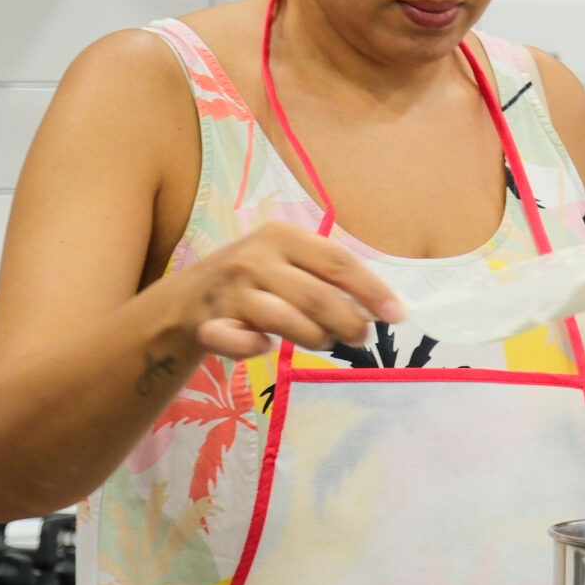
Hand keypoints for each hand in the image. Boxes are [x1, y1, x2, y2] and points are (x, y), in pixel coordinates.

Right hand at [177, 221, 404, 360]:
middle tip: (361, 338)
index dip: (372, 290)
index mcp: (283, 236)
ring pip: (286, 321)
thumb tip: (387, 305)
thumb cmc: (256, 278)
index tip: (398, 315)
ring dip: (314, 338)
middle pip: (317, 296)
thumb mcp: (289, 262)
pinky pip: (244, 343)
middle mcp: (256, 258)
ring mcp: (231, 291)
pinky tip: (266, 346)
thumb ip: (330, 277)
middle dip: (348, 322)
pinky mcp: (211, 323)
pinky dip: (258, 349)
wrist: (186, 298)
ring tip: (323, 341)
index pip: (338, 262)